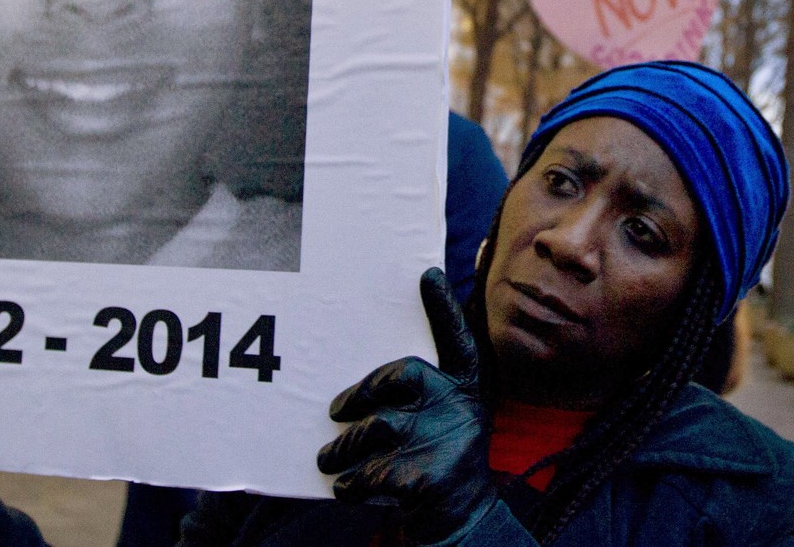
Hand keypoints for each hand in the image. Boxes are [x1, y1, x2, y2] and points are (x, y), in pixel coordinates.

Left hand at [317, 269, 493, 544]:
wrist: (461, 518)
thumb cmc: (439, 457)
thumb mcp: (446, 417)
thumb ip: (420, 393)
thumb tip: (366, 377)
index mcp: (465, 390)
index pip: (458, 341)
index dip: (444, 308)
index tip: (428, 274)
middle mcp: (459, 409)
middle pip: (400, 377)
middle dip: (359, 393)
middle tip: (335, 411)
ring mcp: (444, 443)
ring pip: (373, 430)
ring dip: (342, 449)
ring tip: (328, 458)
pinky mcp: (425, 479)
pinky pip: (368, 472)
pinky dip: (350, 483)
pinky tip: (347, 489)